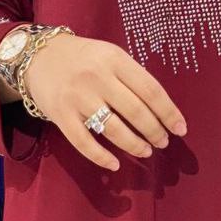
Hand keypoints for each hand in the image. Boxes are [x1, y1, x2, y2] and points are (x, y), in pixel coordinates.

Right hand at [23, 32, 186, 171]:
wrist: (39, 55)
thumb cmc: (86, 58)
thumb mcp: (112, 56)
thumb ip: (134, 77)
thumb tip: (162, 110)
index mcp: (116, 60)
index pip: (151, 90)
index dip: (169, 112)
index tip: (181, 129)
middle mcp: (98, 78)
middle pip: (135, 111)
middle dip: (155, 131)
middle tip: (164, 142)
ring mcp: (78, 98)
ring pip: (113, 129)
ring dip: (134, 144)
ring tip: (147, 151)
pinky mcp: (60, 115)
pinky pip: (83, 142)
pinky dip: (100, 157)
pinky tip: (115, 165)